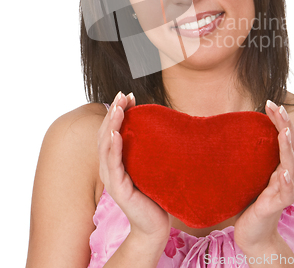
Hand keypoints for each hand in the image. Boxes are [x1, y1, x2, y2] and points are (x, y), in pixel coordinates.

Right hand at [98, 92, 171, 244]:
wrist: (156, 225)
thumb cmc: (154, 193)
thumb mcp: (150, 165)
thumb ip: (148, 148)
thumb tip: (160, 123)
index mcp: (115, 161)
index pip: (111, 130)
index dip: (117, 111)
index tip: (127, 95)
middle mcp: (109, 168)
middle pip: (105, 134)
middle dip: (113, 112)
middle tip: (122, 95)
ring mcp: (112, 179)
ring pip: (106, 146)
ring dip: (111, 125)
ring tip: (118, 108)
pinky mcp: (118, 190)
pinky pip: (113, 166)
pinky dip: (113, 148)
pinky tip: (116, 135)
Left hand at [234, 100, 293, 252]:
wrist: (252, 235)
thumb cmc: (250, 202)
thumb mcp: (248, 175)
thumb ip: (248, 157)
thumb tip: (228, 132)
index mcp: (278, 165)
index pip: (283, 137)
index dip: (279, 119)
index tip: (270, 102)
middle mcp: (284, 174)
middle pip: (290, 145)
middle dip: (285, 124)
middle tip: (277, 106)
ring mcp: (283, 190)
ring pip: (290, 165)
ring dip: (288, 146)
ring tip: (284, 131)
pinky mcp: (276, 206)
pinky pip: (285, 192)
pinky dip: (286, 181)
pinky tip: (284, 171)